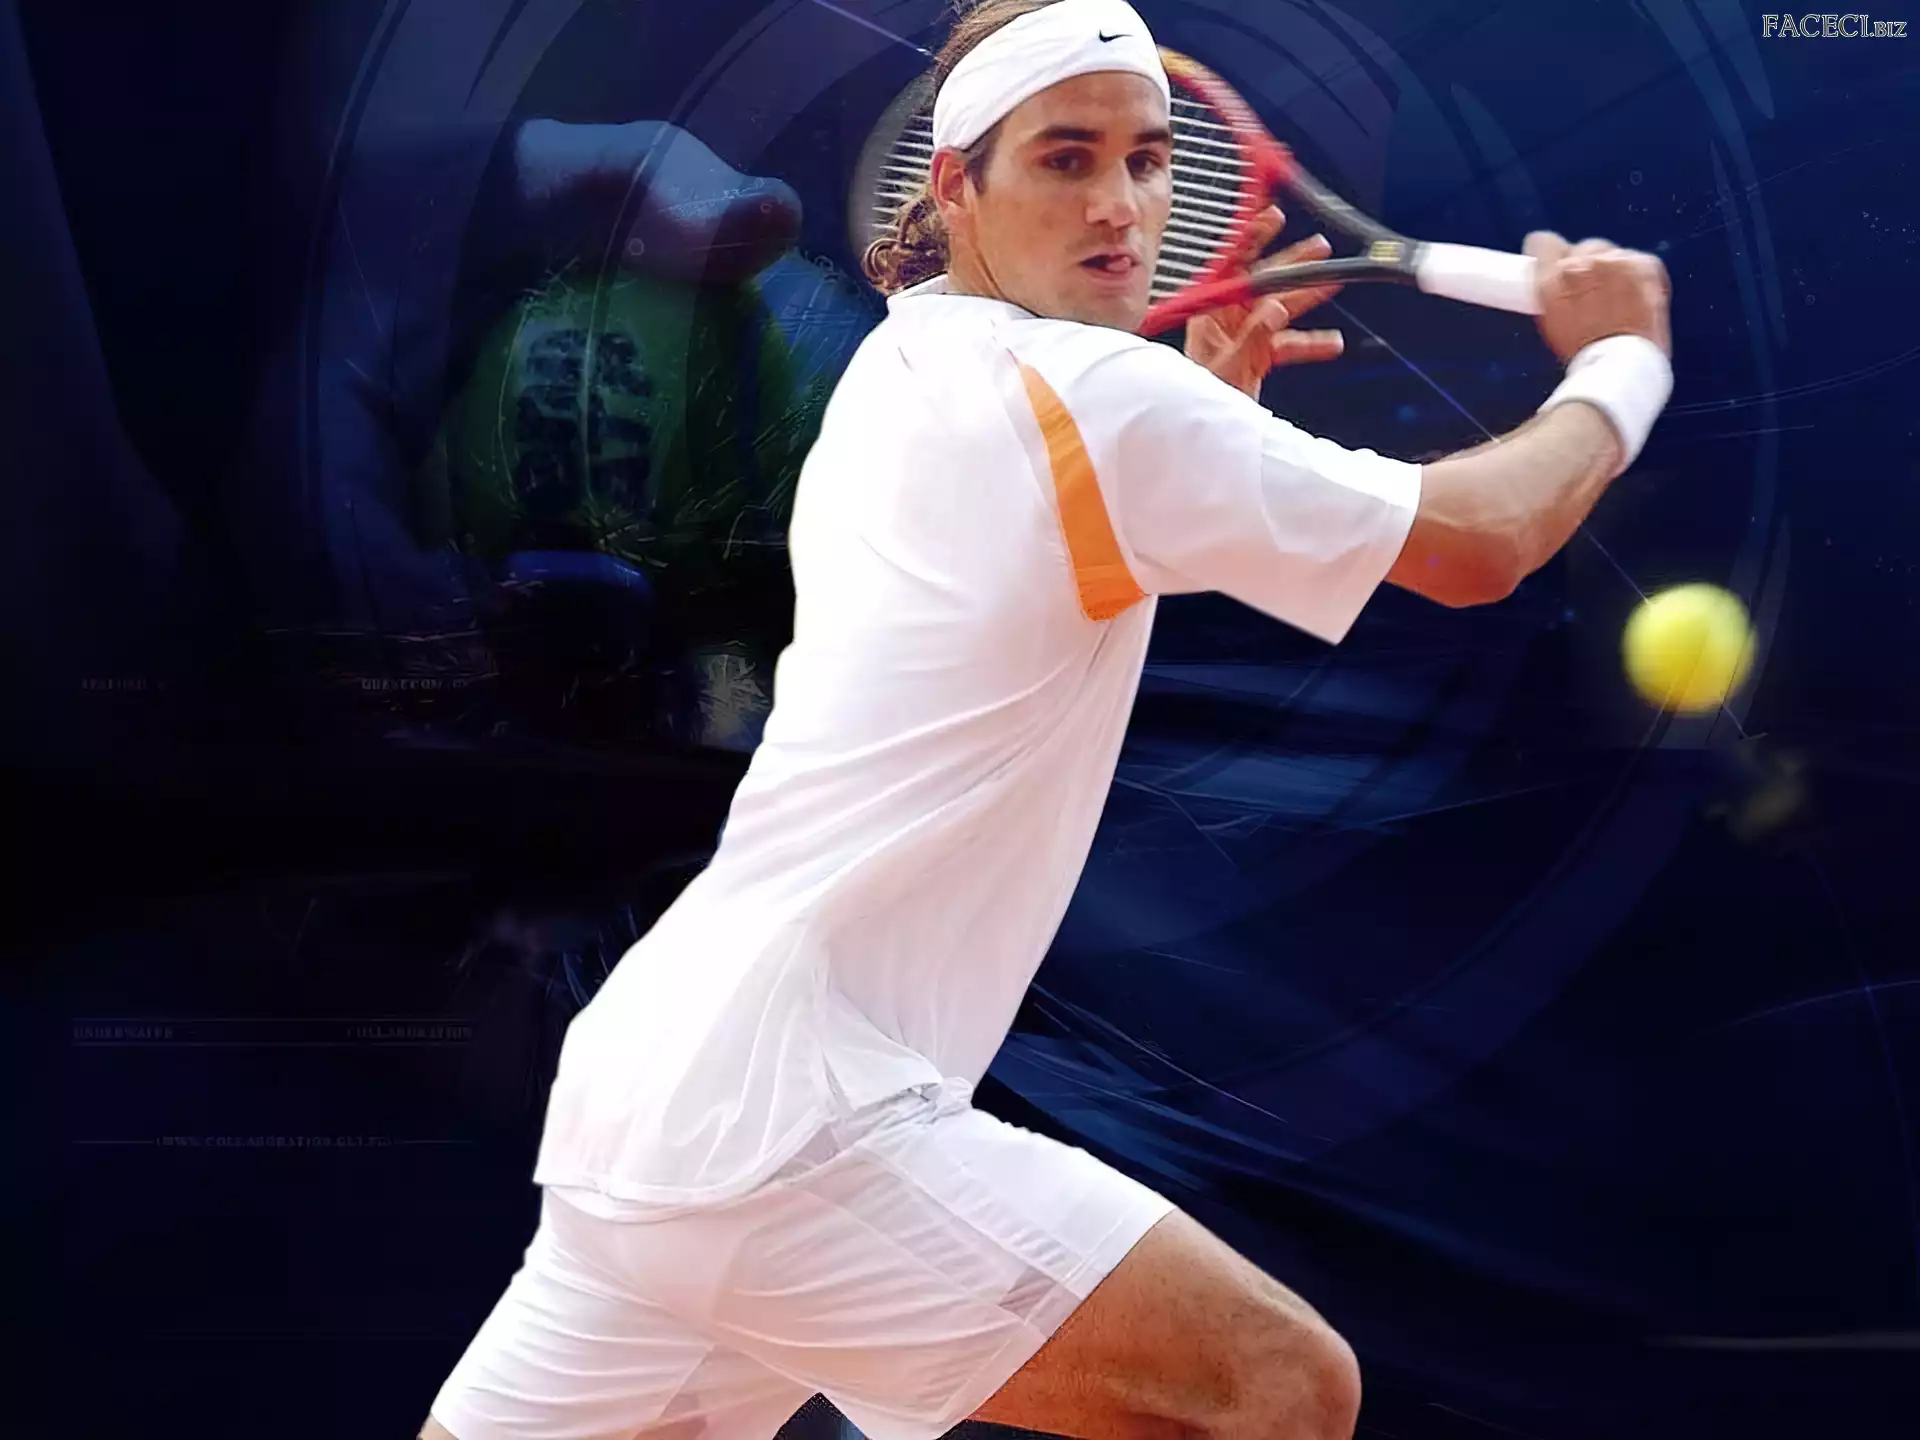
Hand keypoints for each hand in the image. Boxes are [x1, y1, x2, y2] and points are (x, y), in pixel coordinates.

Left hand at [1183, 206, 1343, 397]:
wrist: (1203, 434)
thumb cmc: (1197, 401)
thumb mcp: (1226, 369)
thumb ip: (1252, 340)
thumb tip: (1275, 310)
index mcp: (1209, 314)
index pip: (1231, 265)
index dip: (1251, 238)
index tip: (1272, 216)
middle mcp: (1226, 320)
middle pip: (1263, 281)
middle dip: (1292, 264)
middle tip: (1319, 246)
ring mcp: (1243, 337)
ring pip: (1280, 308)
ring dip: (1307, 296)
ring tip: (1334, 281)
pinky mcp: (1257, 357)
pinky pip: (1287, 344)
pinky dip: (1310, 343)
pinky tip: (1332, 343)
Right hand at [1525, 231, 1671, 362]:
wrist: (1621, 366)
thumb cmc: (1583, 353)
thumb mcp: (1548, 321)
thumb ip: (1547, 290)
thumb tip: (1550, 278)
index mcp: (1552, 277)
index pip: (1541, 241)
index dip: (1545, 255)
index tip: (1549, 265)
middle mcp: (1584, 261)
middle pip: (1579, 248)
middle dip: (1582, 266)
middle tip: (1586, 294)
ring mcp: (1617, 261)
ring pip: (1608, 252)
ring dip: (1608, 270)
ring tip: (1612, 300)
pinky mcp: (1645, 265)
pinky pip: (1634, 259)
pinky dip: (1633, 274)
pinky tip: (1631, 297)